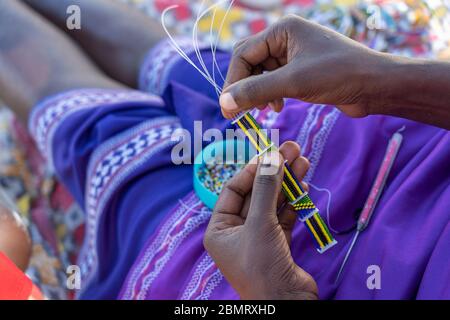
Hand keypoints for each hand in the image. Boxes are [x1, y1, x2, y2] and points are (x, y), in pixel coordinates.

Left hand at [203, 142, 317, 299]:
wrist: (287, 304)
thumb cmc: (262, 267)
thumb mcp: (260, 225)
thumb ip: (266, 190)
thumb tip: (272, 158)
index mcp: (220, 229)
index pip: (233, 190)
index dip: (251, 170)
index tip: (270, 154)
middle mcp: (237, 232)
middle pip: (256, 194)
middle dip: (274, 172)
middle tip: (292, 149)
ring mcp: (258, 238)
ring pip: (273, 203)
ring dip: (288, 183)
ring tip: (303, 160)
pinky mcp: (278, 244)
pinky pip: (284, 216)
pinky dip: (294, 201)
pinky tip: (303, 185)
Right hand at [219, 14, 387, 118]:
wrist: (375, 86)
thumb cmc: (338, 75)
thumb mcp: (293, 83)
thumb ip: (256, 91)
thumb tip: (224, 103)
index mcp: (282, 30)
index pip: (244, 54)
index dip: (233, 81)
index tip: (228, 107)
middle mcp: (285, 39)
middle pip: (250, 63)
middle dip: (244, 87)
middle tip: (237, 112)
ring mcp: (294, 55)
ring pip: (261, 74)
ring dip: (257, 93)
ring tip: (260, 111)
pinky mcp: (301, 71)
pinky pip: (275, 82)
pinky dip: (270, 95)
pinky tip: (276, 107)